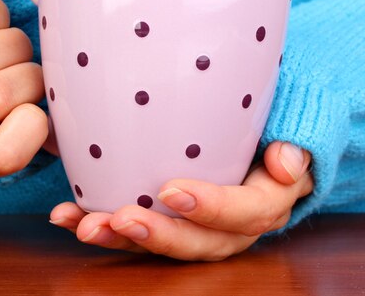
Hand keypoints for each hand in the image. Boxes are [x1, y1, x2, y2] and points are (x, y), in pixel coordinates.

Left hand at [50, 141, 312, 260]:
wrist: (262, 132)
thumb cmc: (275, 123)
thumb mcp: (295, 122)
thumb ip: (294, 139)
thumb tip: (286, 164)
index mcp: (266, 201)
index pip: (245, 212)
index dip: (211, 208)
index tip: (171, 190)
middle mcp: (232, 225)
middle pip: (200, 242)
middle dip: (158, 235)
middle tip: (120, 219)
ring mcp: (198, 226)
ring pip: (164, 243)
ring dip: (122, 238)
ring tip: (85, 226)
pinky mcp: (170, 220)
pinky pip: (139, 229)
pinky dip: (104, 223)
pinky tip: (68, 215)